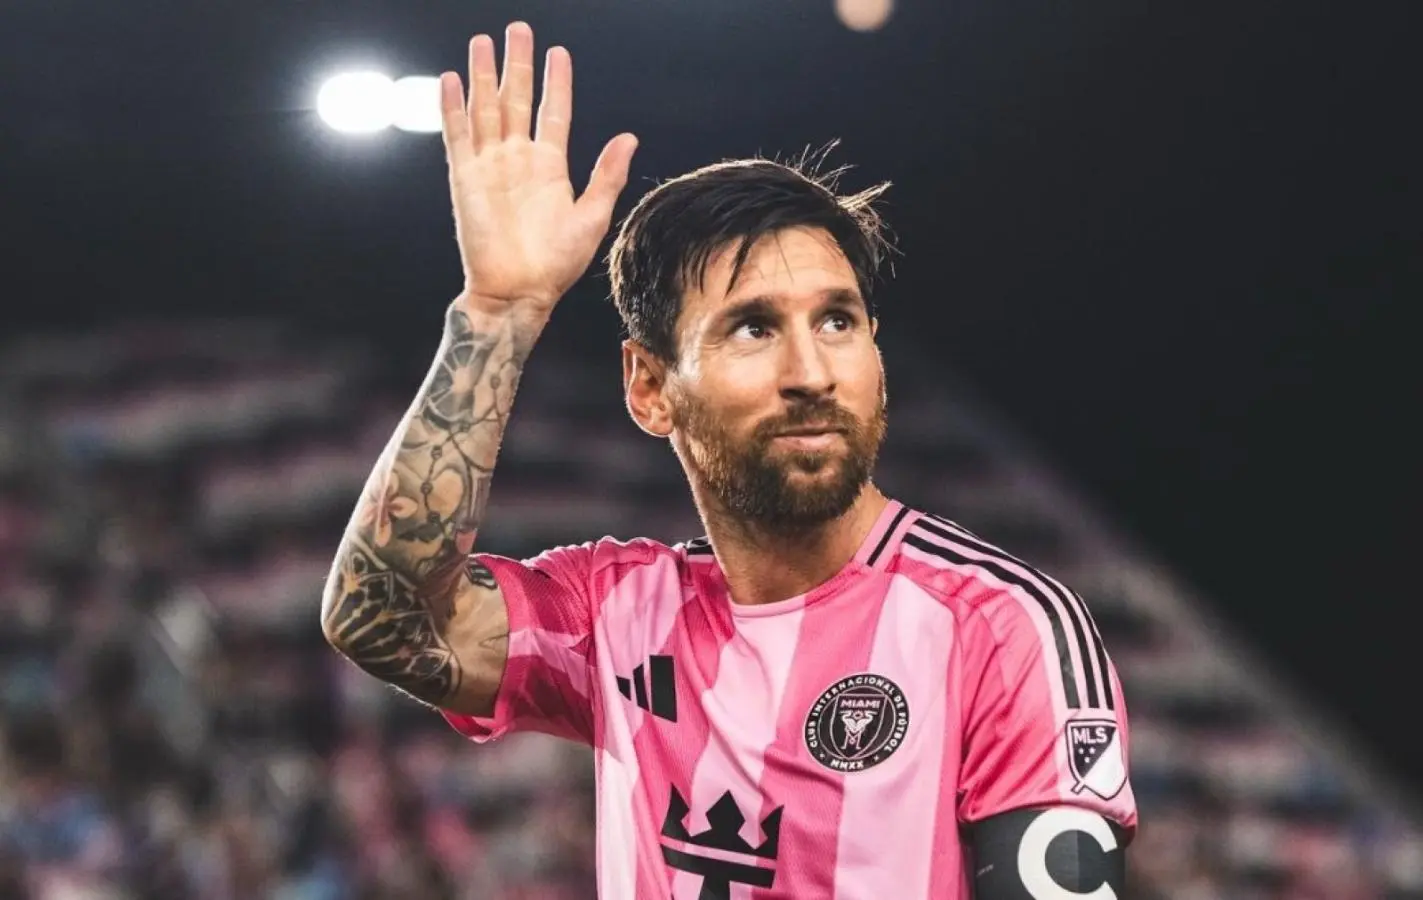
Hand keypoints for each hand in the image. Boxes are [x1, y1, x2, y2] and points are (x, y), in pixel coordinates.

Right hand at [440, 22, 637, 314]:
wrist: (519, 291)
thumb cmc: (557, 264)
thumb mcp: (592, 217)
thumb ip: (607, 175)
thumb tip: (628, 138)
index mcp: (550, 167)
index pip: (554, 112)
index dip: (557, 82)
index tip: (559, 52)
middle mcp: (519, 160)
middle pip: (518, 99)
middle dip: (518, 64)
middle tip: (518, 28)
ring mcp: (490, 166)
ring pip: (486, 109)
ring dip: (483, 75)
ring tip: (483, 41)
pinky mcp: (465, 178)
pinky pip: (458, 135)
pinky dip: (454, 107)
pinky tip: (453, 79)